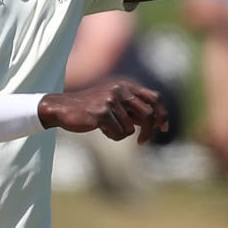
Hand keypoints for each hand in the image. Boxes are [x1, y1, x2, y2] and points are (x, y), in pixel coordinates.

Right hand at [38, 78, 168, 143]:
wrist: (63, 108)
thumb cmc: (91, 108)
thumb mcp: (114, 104)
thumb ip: (133, 109)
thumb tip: (157, 121)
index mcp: (126, 85)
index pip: (154, 97)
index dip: (162, 114)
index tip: (164, 128)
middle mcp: (120, 89)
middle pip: (148, 114)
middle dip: (148, 131)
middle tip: (142, 142)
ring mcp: (111, 100)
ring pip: (130, 128)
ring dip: (120, 134)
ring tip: (107, 129)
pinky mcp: (102, 112)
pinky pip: (119, 133)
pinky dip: (112, 136)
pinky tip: (101, 130)